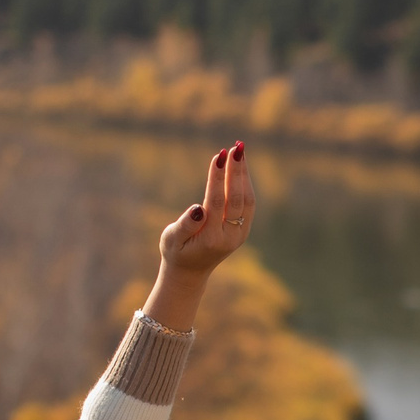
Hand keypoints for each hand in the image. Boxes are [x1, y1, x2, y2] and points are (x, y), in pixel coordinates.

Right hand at [159, 141, 252, 275]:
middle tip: (235, 147)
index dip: (218, 178)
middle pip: (237, 199)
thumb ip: (185, 225)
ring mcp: (239, 234)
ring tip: (239, 150)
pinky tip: (240, 166)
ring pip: (247, 200)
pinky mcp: (243, 230)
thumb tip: (198, 209)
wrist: (190, 271)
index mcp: (211, 238)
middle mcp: (230, 236)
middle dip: (237, 172)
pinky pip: (248, 203)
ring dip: (244, 175)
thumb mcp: (172, 239)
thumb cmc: (176, 251)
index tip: (219, 156)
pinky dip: (245, 183)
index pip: (217, 202)